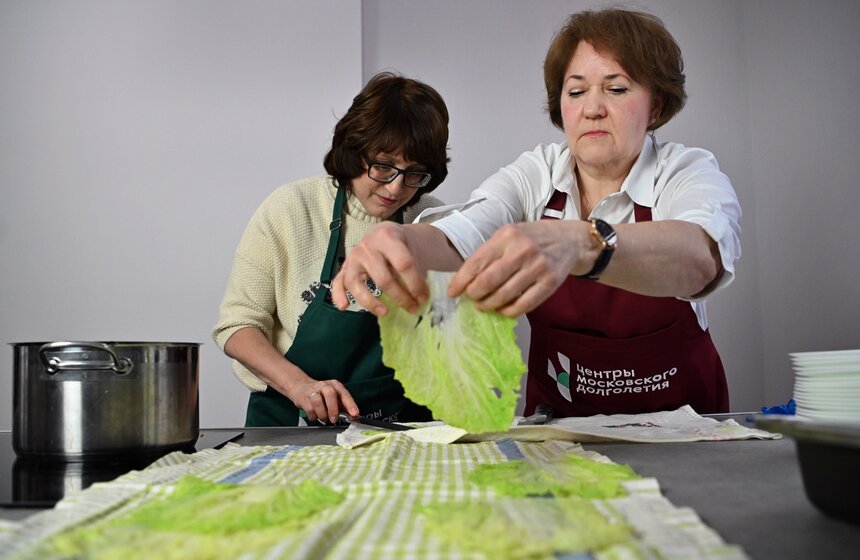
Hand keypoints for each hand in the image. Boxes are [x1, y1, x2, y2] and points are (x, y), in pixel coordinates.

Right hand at [283, 377, 358, 424]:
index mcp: (335, 386)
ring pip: (318, 402)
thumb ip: (344, 406)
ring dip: (322, 414)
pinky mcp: (303, 398)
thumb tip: (353, 417)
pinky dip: (314, 416)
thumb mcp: (335, 397)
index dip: (350, 404)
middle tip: (334, 419)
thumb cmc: (322, 394)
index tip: (354, 414)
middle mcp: (325, 386)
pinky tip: (315, 416)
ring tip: (324, 418)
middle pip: (330, 394)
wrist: (301, 387)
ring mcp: (313, 391)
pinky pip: (309, 410)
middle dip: (333, 409)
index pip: (344, 394)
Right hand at [331, 222, 428, 315]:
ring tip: (385, 312)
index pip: (403, 264)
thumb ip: (420, 267)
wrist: (389, 233)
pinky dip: (338, 294)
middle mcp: (367, 245)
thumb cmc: (405, 244)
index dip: (415, 283)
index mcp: (388, 236)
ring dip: (370, 301)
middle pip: (383, 277)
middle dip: (400, 296)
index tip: (424, 297)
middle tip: (413, 308)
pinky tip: (344, 307)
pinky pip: (338, 281)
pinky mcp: (346, 266)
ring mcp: (354, 256)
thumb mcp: (415, 248)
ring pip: (357, 282)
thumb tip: (428, 297)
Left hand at [448, 221, 593, 315]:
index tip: (452, 292)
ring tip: (483, 305)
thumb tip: (465, 279)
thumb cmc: (533, 238)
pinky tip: (502, 309)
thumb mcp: (509, 235)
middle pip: (488, 281)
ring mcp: (537, 267)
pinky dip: (508, 311)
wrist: (570, 240)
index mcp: (507, 236)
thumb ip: (490, 253)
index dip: (461, 281)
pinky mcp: (549, 284)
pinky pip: (523, 305)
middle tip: (471, 299)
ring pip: (504, 295)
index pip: (476, 263)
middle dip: (474, 294)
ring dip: (489, 305)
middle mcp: (522, 250)